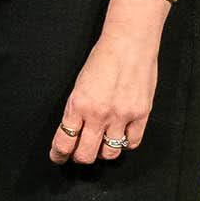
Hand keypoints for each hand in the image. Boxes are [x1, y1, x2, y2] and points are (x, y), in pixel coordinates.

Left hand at [51, 25, 158, 163]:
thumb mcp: (79, 85)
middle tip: (81, 152)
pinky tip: (122, 135)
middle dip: (80, 157)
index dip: (59, 155)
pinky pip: (132, 143)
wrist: (129, 43)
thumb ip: (77, 110)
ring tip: (103, 143)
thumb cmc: (103, 58)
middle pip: (86, 155)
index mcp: (78, 105)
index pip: (64, 142)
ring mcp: (121, 116)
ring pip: (110, 153)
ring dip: (104, 152)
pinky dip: (126, 143)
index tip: (58, 157)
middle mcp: (98, 114)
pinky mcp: (141, 114)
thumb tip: (74, 132)